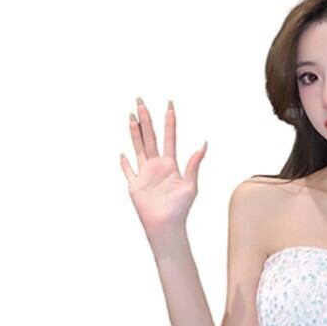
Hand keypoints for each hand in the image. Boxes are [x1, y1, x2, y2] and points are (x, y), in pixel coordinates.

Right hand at [119, 97, 206, 233]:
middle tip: (140, 99)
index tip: (169, 104)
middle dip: (146, 118)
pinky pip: (128, 171)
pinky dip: (125, 163)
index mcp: (170, 164)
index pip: (169, 137)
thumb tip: (204, 144)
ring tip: (132, 115)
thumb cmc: (180, 209)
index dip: (169, 121)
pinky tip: (122, 153)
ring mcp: (144, 174)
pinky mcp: (134, 185)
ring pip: (138, 147)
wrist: (166, 226)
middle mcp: (157, 166)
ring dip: (134, 132)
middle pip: (150, 136)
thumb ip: (194, 164)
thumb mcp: (190, 184)